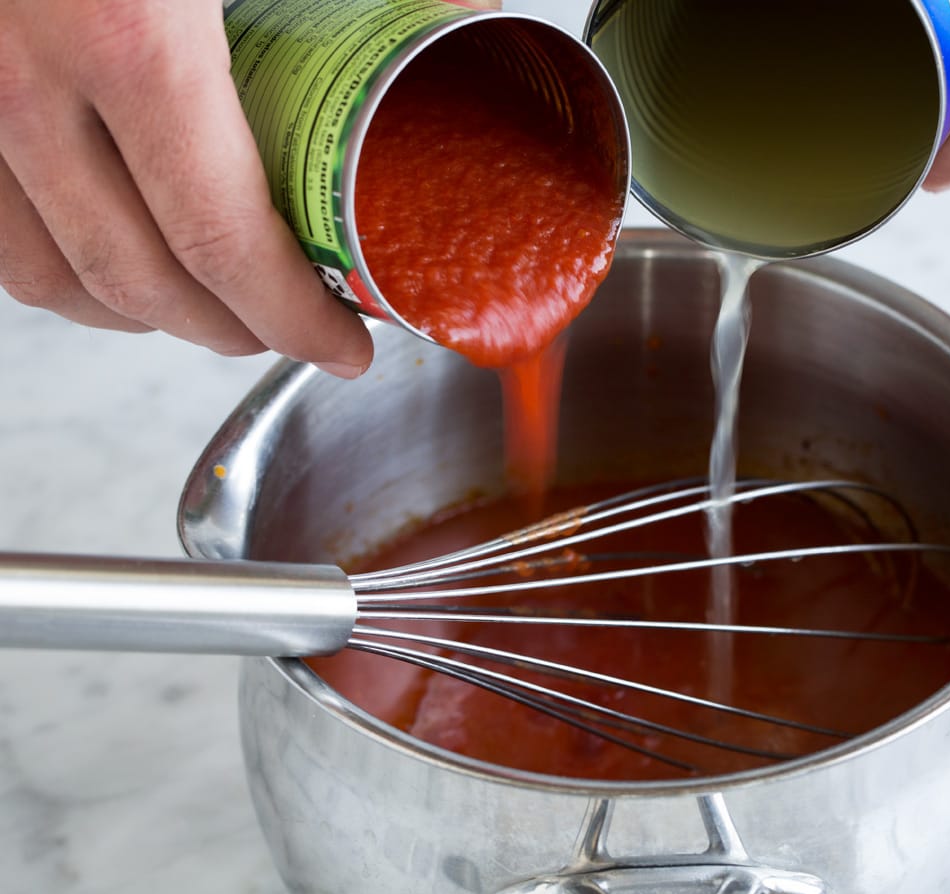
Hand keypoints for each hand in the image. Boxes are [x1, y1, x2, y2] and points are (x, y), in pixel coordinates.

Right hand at [0, 0, 372, 377]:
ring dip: (145, 315)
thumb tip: (449, 34)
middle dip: (230, 330)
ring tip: (216, 307)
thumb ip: (348, 2)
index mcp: (131, 34)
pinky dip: (66, 267)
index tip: (342, 344)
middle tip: (292, 329)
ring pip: (50, 274)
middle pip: (138, 279)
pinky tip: (122, 252)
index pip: (220, 239)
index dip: (289, 317)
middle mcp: (28, 76)